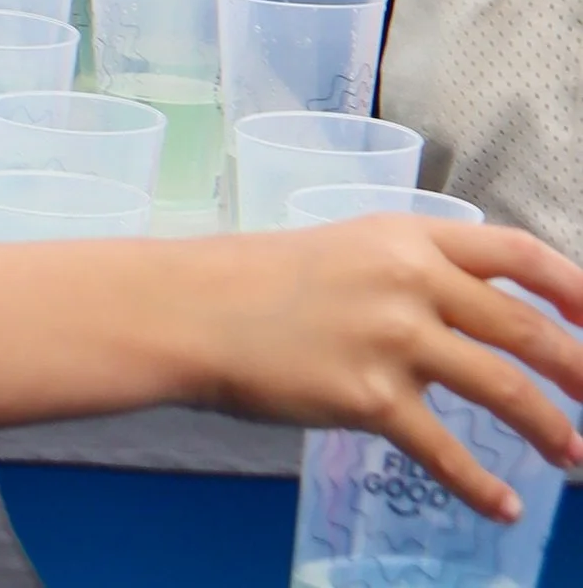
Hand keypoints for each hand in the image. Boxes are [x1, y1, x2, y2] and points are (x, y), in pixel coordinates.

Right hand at [196, 214, 582, 521]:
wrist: (195, 308)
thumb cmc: (264, 280)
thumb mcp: (349, 249)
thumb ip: (412, 270)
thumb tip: (471, 309)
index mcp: (408, 234)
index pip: (514, 251)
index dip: (573, 284)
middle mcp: (411, 279)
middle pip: (523, 325)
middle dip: (580, 367)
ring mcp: (392, 338)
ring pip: (502, 387)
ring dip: (551, 428)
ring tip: (575, 456)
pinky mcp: (370, 397)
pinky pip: (446, 451)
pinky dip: (482, 485)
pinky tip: (505, 506)